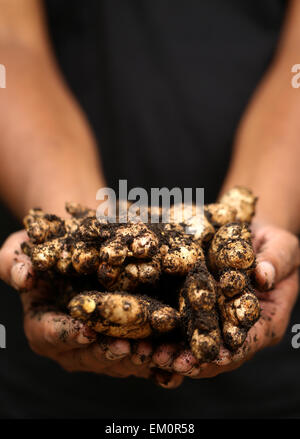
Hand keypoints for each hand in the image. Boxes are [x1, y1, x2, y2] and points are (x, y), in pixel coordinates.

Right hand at [0, 230, 175, 380]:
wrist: (78, 246)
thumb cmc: (45, 249)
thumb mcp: (21, 250)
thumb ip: (15, 264)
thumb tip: (25, 275)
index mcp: (44, 326)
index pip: (52, 335)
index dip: (68, 334)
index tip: (87, 331)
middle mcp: (72, 343)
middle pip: (92, 354)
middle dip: (113, 352)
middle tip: (133, 347)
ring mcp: (102, 345)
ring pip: (123, 359)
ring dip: (146, 358)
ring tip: (165, 353)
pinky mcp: (128, 339)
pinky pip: (146, 354)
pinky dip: (163, 357)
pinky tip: (181, 355)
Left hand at [150, 222, 299, 378]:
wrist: (253, 237)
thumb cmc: (273, 244)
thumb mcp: (282, 247)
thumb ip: (276, 261)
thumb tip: (263, 275)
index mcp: (266, 321)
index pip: (247, 343)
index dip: (228, 352)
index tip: (209, 357)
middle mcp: (239, 329)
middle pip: (217, 353)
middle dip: (193, 361)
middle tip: (169, 361)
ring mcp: (217, 321)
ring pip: (195, 346)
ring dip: (173, 353)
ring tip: (150, 353)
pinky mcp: (197, 310)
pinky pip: (180, 327)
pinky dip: (163, 336)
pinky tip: (143, 341)